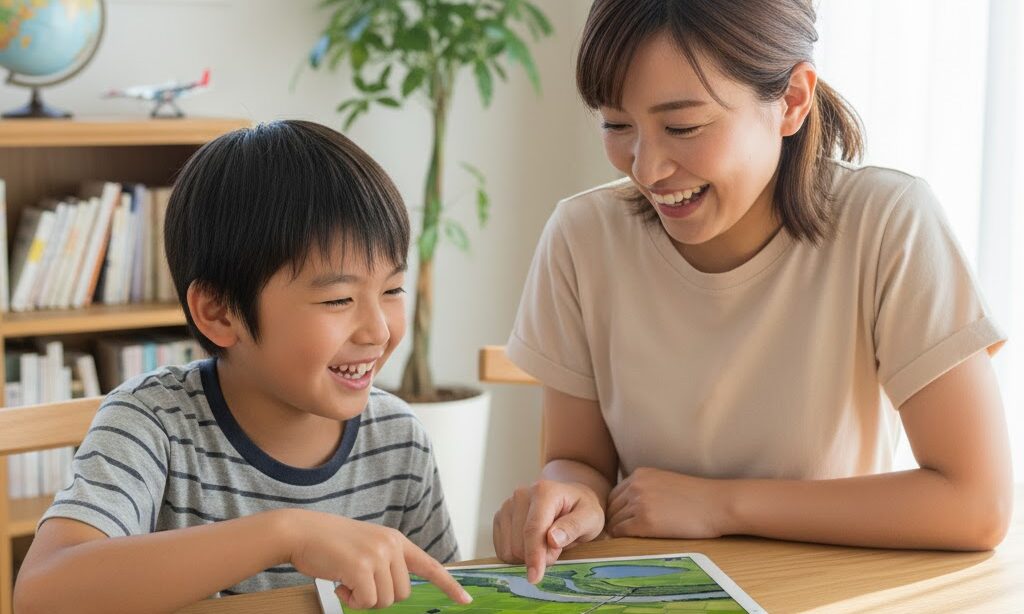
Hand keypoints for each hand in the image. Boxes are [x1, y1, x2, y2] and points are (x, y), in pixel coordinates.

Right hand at [285, 510, 471, 608]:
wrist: (300, 531)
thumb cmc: (329, 544)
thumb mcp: (366, 547)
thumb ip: (384, 564)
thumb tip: (395, 593)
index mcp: (396, 540)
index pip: (429, 566)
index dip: (449, 585)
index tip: (466, 601)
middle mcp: (391, 545)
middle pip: (402, 594)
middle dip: (379, 597)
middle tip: (357, 583)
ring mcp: (378, 555)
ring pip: (385, 601)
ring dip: (363, 600)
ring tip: (346, 580)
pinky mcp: (362, 567)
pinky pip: (367, 601)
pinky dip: (352, 601)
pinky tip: (339, 584)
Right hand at [492, 480, 604, 583]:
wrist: (570, 499)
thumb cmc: (581, 509)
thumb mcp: (590, 518)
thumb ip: (574, 527)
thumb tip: (552, 539)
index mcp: (544, 492)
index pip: (533, 529)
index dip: (534, 555)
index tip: (535, 577)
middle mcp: (521, 495)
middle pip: (519, 543)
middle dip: (538, 556)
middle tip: (557, 548)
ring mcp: (507, 505)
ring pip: (508, 548)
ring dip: (527, 556)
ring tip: (545, 544)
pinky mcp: (500, 517)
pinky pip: (502, 549)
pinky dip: (517, 555)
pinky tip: (531, 545)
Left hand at [605, 467, 732, 538]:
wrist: (717, 504)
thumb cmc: (698, 497)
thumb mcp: (666, 482)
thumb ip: (647, 489)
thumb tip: (630, 506)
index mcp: (641, 474)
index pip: (614, 494)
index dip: (615, 510)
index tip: (620, 522)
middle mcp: (636, 486)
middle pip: (611, 507)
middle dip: (613, 521)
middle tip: (619, 535)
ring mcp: (639, 503)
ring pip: (614, 521)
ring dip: (616, 531)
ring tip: (624, 541)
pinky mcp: (644, 521)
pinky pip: (621, 532)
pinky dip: (621, 539)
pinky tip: (630, 543)